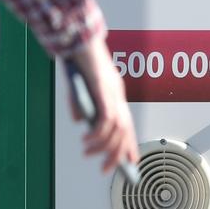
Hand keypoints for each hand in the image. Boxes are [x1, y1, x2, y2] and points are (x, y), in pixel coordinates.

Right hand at [68, 36, 139, 174]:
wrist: (79, 39)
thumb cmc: (79, 59)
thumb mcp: (78, 88)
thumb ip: (79, 104)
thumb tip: (79, 121)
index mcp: (115, 93)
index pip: (127, 123)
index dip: (130, 144)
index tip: (131, 162)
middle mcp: (117, 94)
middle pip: (125, 131)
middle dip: (117, 154)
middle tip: (106, 170)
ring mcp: (112, 92)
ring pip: (116, 130)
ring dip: (102, 146)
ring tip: (87, 152)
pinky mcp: (103, 90)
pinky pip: (106, 120)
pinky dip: (97, 134)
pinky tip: (87, 140)